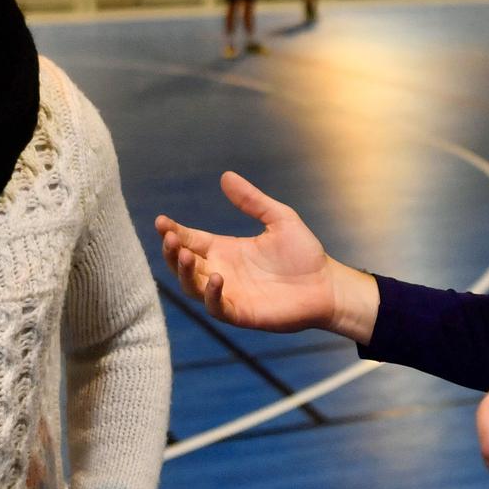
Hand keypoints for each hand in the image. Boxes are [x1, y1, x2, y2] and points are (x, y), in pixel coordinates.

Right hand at [155, 171, 378, 341]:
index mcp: (226, 249)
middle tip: (171, 237)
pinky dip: (212, 294)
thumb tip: (226, 176)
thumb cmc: (303, 253)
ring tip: (188, 255)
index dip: (174, 232)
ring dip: (186, 272)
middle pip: (184, 264)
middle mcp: (222, 271)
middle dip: (173, 252)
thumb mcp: (279, 218)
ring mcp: (229, 293)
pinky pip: (217, 307)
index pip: (192, 239)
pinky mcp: (241, 312)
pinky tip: (218, 278)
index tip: (161, 221)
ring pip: (193, 287)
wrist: (327, 284)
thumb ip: (252, 201)